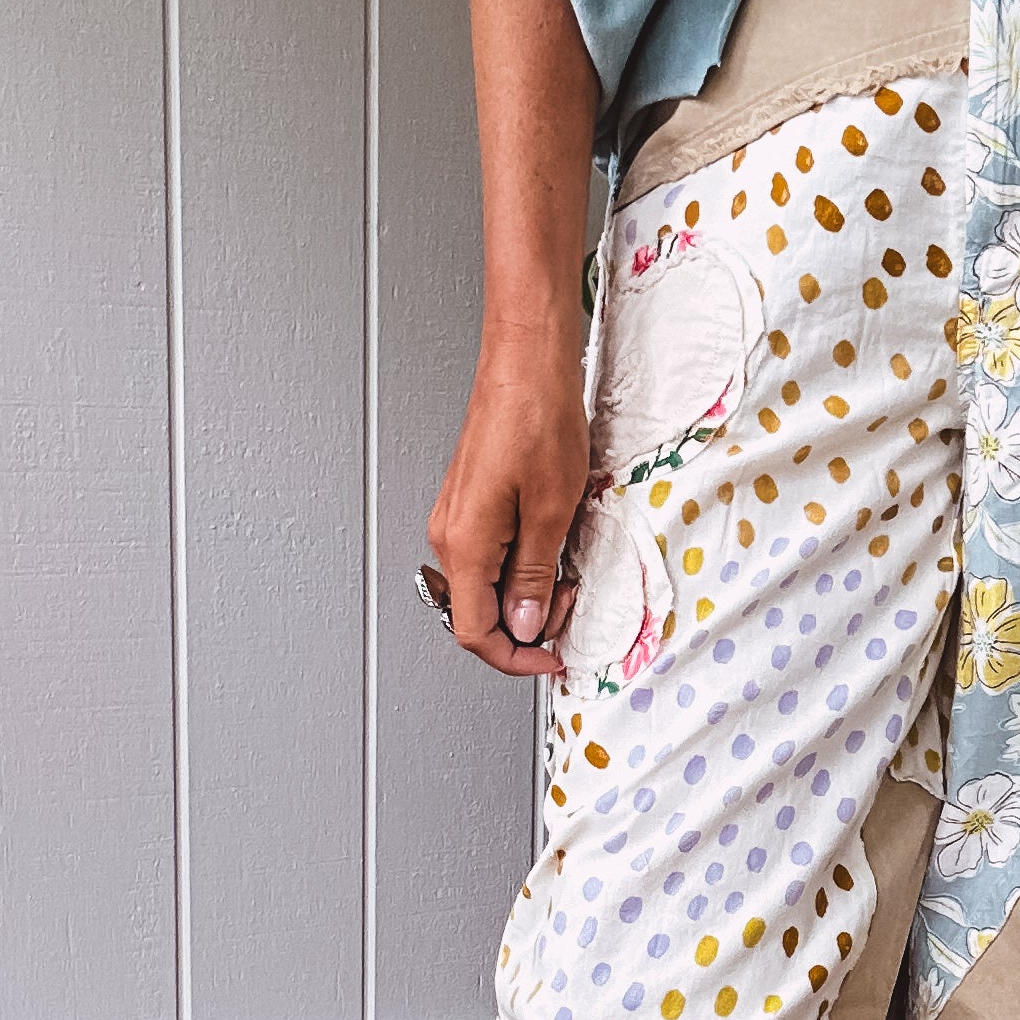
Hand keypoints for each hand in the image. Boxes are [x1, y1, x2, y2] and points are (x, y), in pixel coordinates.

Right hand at [424, 327, 588, 678]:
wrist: (526, 359)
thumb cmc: (538, 417)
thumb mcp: (553, 511)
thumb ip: (534, 576)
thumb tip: (526, 625)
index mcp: (465, 544)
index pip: (474, 632)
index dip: (516, 657)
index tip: (552, 660)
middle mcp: (450, 534)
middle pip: (477, 613)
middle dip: (527, 624)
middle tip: (569, 600)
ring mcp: (457, 518)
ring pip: (486, 586)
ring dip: (527, 594)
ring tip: (564, 570)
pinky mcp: (471, 502)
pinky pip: (491, 556)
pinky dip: (522, 567)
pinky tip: (551, 547)